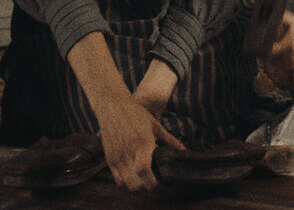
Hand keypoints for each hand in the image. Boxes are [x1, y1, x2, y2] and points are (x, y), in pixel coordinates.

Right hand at [66, 32, 183, 191]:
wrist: (112, 104)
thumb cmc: (136, 113)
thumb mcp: (155, 125)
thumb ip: (170, 140)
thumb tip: (184, 151)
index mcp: (141, 145)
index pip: (146, 174)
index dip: (154, 184)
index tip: (162, 182)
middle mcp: (127, 153)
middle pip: (136, 184)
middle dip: (147, 188)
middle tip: (155, 183)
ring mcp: (116, 156)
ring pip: (125, 185)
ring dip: (136, 187)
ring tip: (144, 181)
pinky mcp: (109, 157)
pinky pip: (116, 178)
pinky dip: (125, 183)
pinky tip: (133, 177)